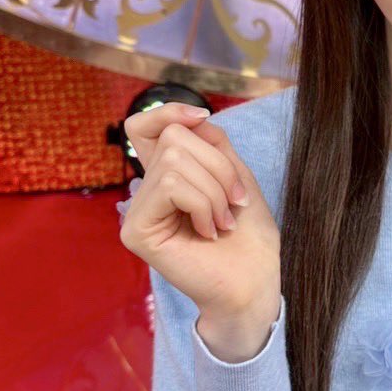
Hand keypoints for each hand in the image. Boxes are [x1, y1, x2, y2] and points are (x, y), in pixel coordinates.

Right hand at [118, 101, 279, 322]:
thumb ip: (211, 143)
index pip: (142, 127)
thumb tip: (192, 118)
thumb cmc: (248, 234)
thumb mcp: (236, 175)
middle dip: (217, 165)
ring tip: (222, 222)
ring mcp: (137, 212)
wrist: (254, 279)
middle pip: (172, 138)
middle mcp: (146, 191)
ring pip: (174, 162)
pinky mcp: (136, 231)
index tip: (201, 117)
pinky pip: (171, 186)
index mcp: (166, 176)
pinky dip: (203, 204)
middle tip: (232, 203)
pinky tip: (209, 232)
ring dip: (214, 190)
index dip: (168, 111)